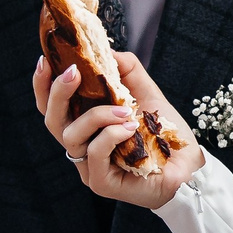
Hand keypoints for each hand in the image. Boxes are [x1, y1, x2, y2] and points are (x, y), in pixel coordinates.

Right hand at [33, 52, 206, 211]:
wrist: (189, 164)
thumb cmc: (164, 133)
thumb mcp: (146, 93)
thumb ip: (126, 71)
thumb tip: (107, 50)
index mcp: (86, 126)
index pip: (53, 106)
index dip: (43, 85)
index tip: (45, 60)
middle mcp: (83, 146)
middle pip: (52, 120)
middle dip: (58, 93)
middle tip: (74, 73)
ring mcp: (90, 168)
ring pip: (71, 136)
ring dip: (96, 115)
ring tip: (124, 110)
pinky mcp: (102, 183)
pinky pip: (94, 154)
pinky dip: (110, 135)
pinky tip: (130, 127)